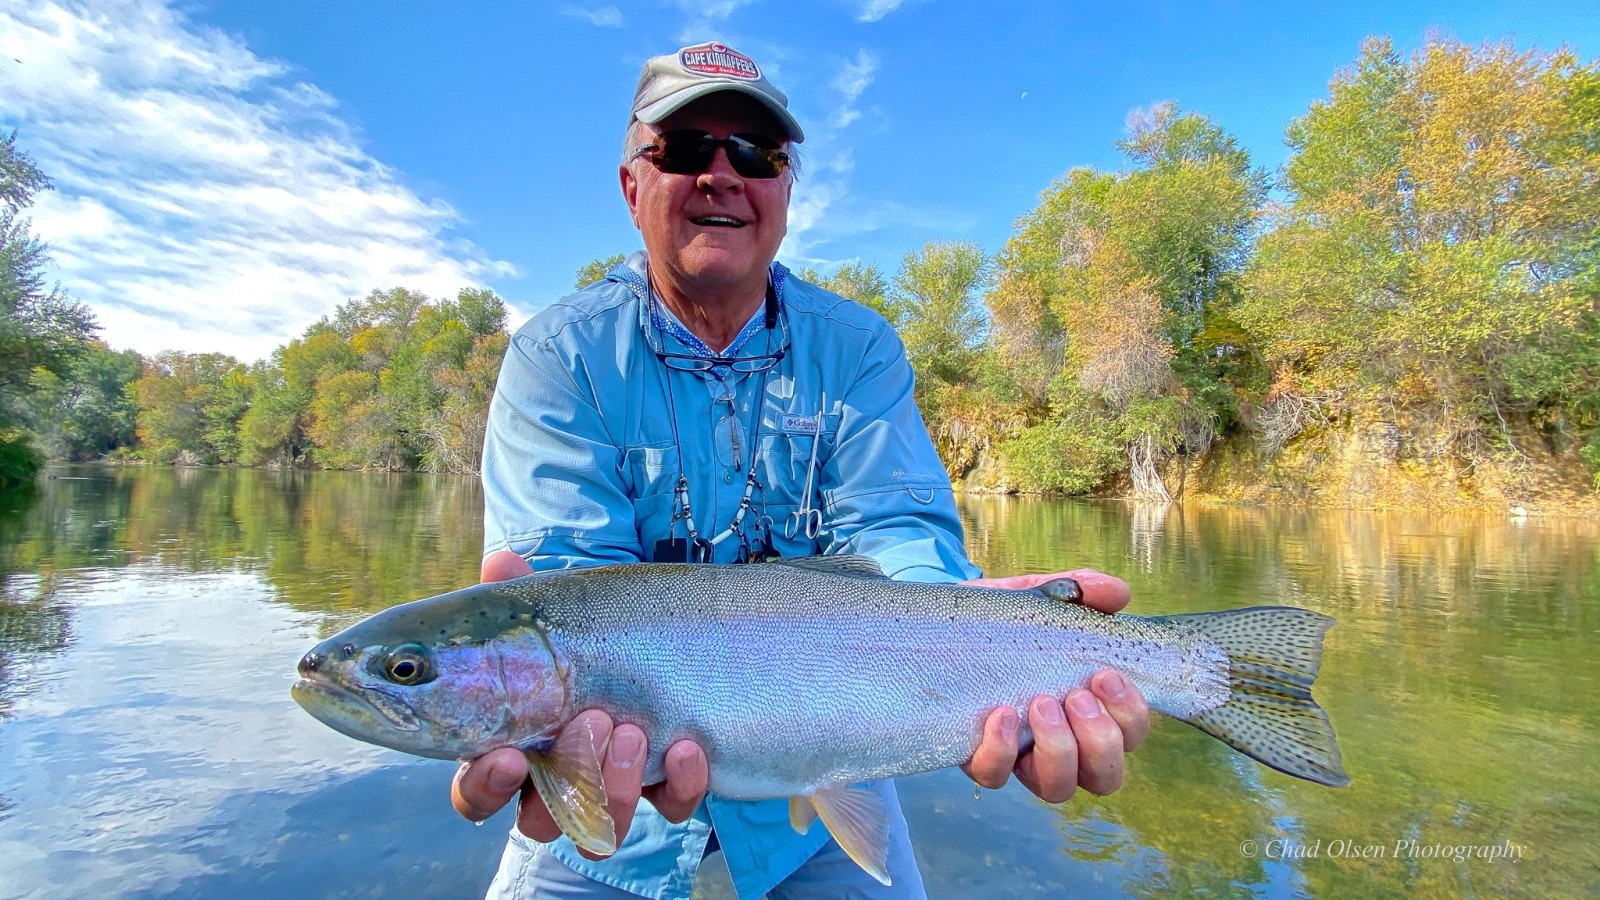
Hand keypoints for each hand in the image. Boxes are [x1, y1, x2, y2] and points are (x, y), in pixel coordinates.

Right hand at [453, 551, 711, 854]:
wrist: (661, 636)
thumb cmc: (582, 634)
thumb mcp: (553, 613)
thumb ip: (520, 597)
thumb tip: (499, 564)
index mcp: (513, 745)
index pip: (476, 791)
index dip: (485, 786)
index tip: (509, 756)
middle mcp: (559, 780)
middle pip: (541, 821)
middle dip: (568, 776)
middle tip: (591, 721)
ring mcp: (614, 788)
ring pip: (604, 825)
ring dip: (618, 785)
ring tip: (634, 730)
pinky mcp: (667, 786)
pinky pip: (672, 806)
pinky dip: (681, 784)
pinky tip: (688, 748)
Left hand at [959, 568, 1150, 800]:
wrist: (939, 623)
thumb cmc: (1005, 620)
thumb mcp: (1041, 598)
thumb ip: (1080, 590)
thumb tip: (1118, 593)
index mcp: (1088, 711)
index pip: (1131, 736)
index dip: (1130, 716)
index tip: (1106, 675)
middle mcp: (1062, 745)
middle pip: (1105, 777)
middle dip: (1100, 739)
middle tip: (1076, 695)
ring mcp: (1021, 758)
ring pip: (1057, 788)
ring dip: (1059, 751)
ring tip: (1041, 703)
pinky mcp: (978, 757)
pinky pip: (994, 776)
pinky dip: (1002, 751)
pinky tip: (1001, 714)